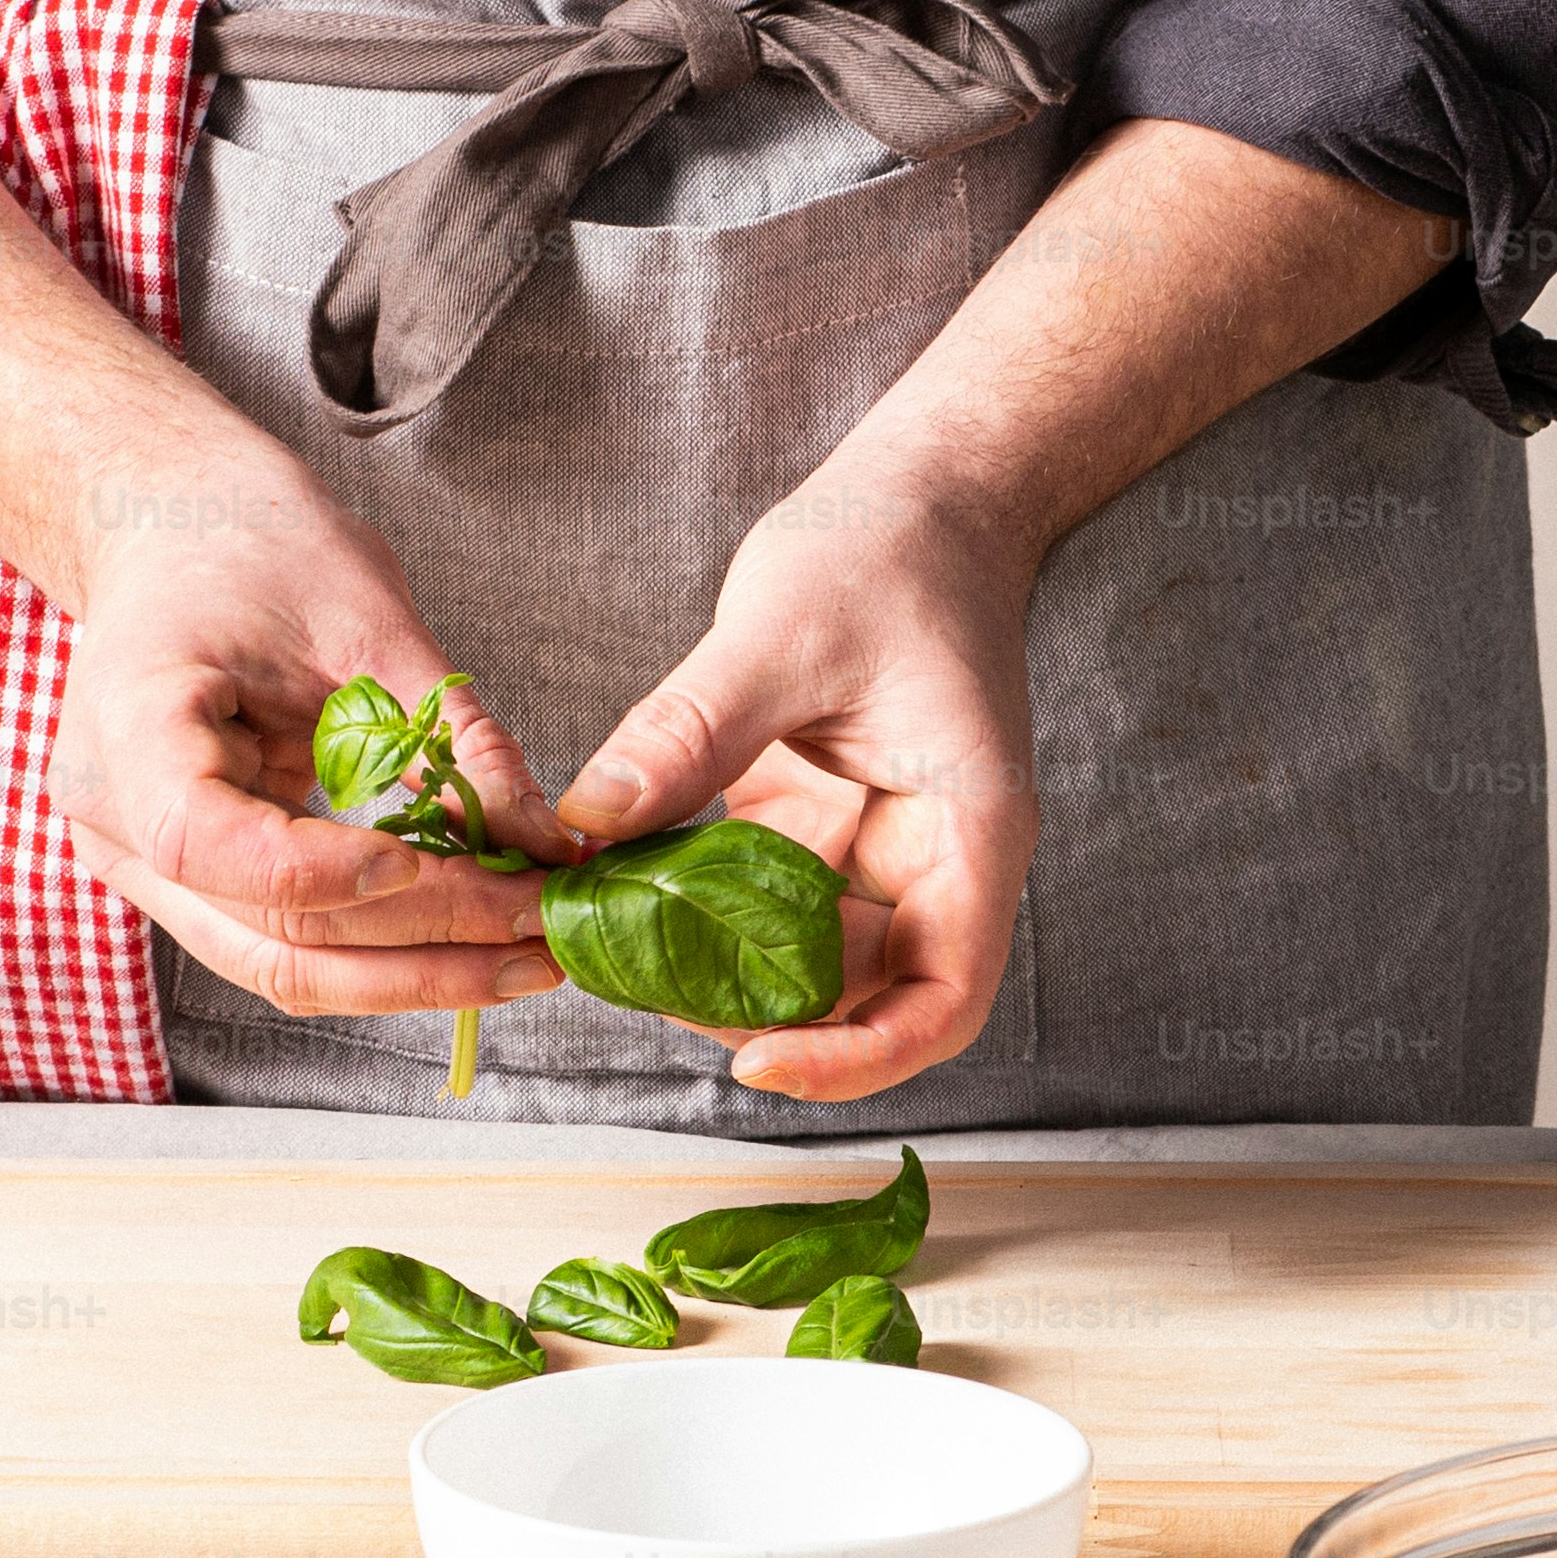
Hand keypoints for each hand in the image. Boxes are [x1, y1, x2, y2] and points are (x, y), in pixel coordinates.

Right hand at [29, 441, 569, 1019]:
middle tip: (543, 934)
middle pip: (268, 935)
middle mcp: (114, 822)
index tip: (429, 862)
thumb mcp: (365, 616)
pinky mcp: (195, 885)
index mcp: (128, 728)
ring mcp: (145, 868)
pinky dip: (388, 950)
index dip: (319, 873)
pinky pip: (291, 944)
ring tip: (530, 960)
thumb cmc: (251, 542)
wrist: (173, 529)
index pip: (203, 841)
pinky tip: (477, 942)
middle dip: (422, 944)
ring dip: (415, 973)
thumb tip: (546, 843)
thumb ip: (449, 735)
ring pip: (283, 968)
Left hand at [556, 486, 1038, 1101]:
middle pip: (869, 1004)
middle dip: (762, 1022)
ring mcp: (877, 851)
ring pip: (808, 966)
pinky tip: (623, 898)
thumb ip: (691, 730)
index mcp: (968, 832)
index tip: (754, 1062)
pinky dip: (699, 915)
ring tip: (619, 952)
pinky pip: (764, 906)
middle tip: (642, 989)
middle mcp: (934, 861)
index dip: (856, 1060)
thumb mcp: (783, 631)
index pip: (942, 1000)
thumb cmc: (891, 548)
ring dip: (721, 975)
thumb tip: (588, 820)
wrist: (923, 496)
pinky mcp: (821, 828)